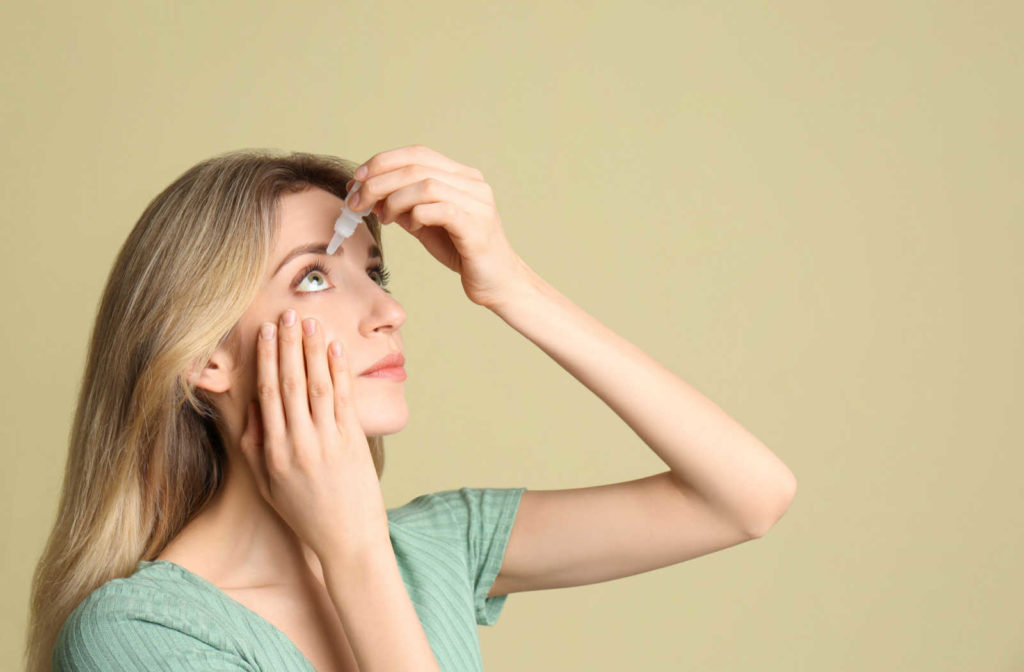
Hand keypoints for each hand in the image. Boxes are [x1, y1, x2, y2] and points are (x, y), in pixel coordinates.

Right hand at [239, 309, 388, 559]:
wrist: (348, 541)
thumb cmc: (306, 514)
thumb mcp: (268, 485)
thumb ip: (255, 446)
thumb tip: (252, 406)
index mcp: (274, 454)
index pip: (267, 396)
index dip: (266, 362)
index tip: (264, 334)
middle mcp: (299, 445)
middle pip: (291, 384)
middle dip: (289, 346)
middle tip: (288, 315)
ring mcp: (328, 443)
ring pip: (318, 386)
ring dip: (314, 351)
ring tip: (312, 323)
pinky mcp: (354, 444)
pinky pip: (345, 400)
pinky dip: (340, 372)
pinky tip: (337, 350)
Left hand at [347, 144, 531, 308]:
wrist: (497, 283)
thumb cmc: (462, 251)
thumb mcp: (425, 223)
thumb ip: (403, 205)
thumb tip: (367, 193)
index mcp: (461, 176)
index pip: (417, 154)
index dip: (383, 162)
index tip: (357, 179)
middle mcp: (472, 182)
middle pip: (416, 166)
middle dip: (378, 182)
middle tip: (356, 202)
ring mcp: (477, 202)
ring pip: (425, 185)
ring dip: (393, 200)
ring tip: (383, 218)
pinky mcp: (476, 225)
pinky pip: (438, 209)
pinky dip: (415, 216)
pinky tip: (411, 227)